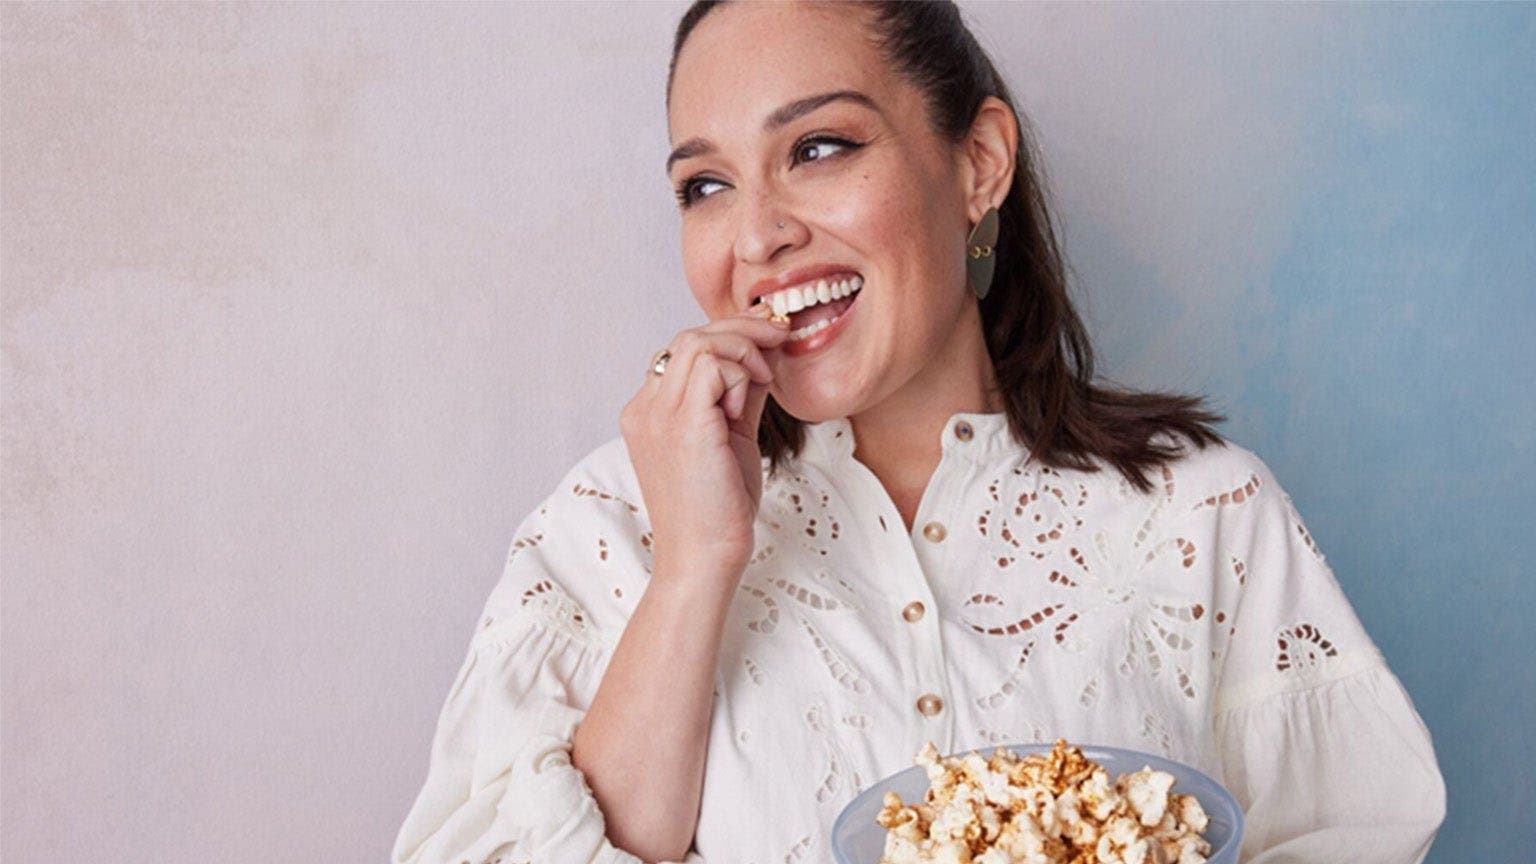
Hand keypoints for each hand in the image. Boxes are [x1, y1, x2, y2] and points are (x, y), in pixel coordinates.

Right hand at [620, 304, 791, 585]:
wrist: (705, 558)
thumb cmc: (719, 509)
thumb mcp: (733, 437)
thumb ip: (742, 393)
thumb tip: (766, 351)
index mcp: (649, 411)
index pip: (684, 350)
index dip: (729, 336)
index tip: (768, 338)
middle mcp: (644, 407)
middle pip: (688, 336)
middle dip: (741, 328)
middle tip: (780, 334)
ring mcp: (657, 414)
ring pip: (697, 341)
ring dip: (743, 349)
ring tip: (763, 379)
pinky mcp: (681, 424)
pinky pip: (711, 364)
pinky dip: (740, 371)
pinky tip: (752, 397)